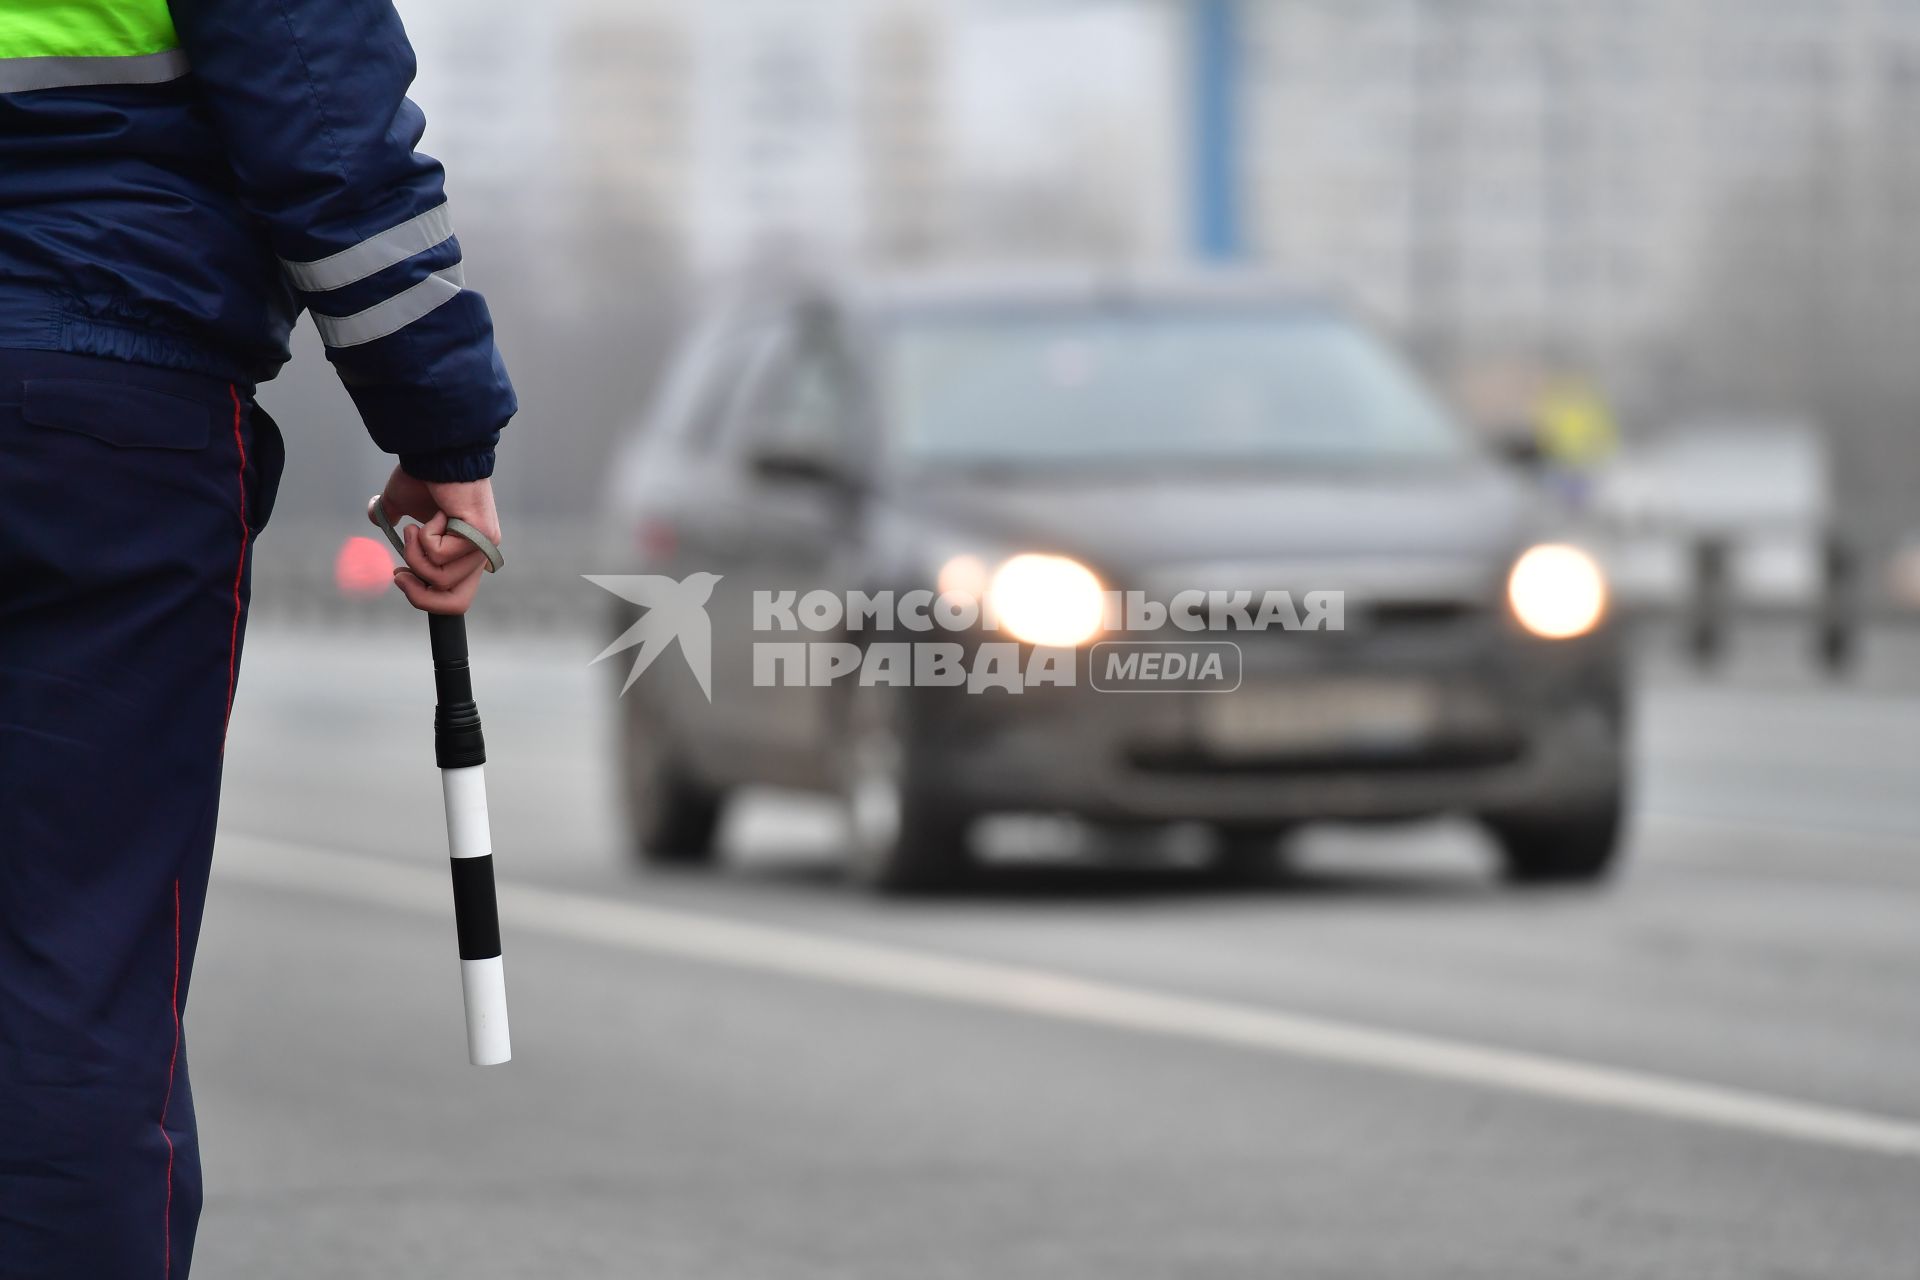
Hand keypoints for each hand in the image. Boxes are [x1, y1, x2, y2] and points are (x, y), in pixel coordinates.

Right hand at [372, 466, 502, 615]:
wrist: (435, 452)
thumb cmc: (422, 475)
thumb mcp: (401, 503)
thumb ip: (391, 516)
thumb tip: (376, 517)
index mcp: (465, 555)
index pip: (455, 598)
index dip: (424, 598)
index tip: (400, 577)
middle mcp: (480, 555)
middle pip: (455, 604)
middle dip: (419, 595)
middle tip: (399, 575)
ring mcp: (484, 547)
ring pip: (439, 578)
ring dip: (415, 553)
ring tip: (416, 526)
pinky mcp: (481, 537)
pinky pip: (440, 555)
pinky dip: (425, 536)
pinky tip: (436, 512)